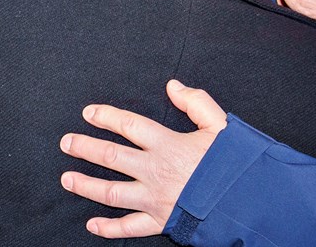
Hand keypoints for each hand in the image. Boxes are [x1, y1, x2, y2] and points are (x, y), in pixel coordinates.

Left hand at [59, 80, 226, 238]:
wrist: (249, 202)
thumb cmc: (236, 164)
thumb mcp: (221, 125)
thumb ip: (197, 102)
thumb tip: (173, 86)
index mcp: (169, 144)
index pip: (129, 125)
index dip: (106, 117)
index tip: (89, 113)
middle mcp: (156, 171)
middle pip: (112, 156)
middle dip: (85, 148)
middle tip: (66, 143)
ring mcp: (155, 199)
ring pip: (112, 192)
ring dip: (86, 185)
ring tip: (66, 179)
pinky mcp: (161, 222)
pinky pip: (129, 228)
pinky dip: (108, 228)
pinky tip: (91, 225)